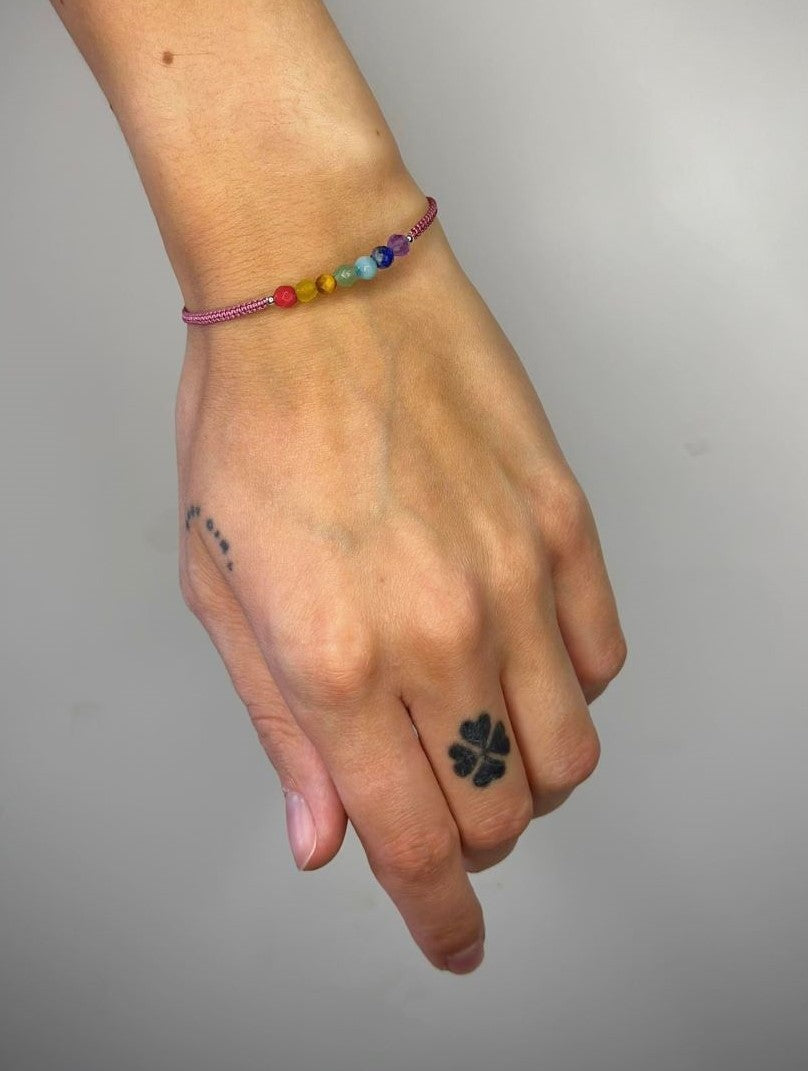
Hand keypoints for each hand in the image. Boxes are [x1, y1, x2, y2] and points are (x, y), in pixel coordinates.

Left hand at [175, 175, 626, 973]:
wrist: (319, 286)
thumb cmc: (251, 422)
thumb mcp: (222, 587)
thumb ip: (282, 729)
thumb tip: (325, 836)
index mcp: (334, 660)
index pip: (410, 845)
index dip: (434, 918)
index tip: (451, 941)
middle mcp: (437, 633)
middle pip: (498, 814)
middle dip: (469, 842)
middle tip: (439, 807)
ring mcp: (514, 577)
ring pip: (569, 752)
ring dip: (528, 776)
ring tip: (483, 735)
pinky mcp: (565, 524)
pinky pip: (602, 658)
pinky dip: (567, 686)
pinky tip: (519, 652)